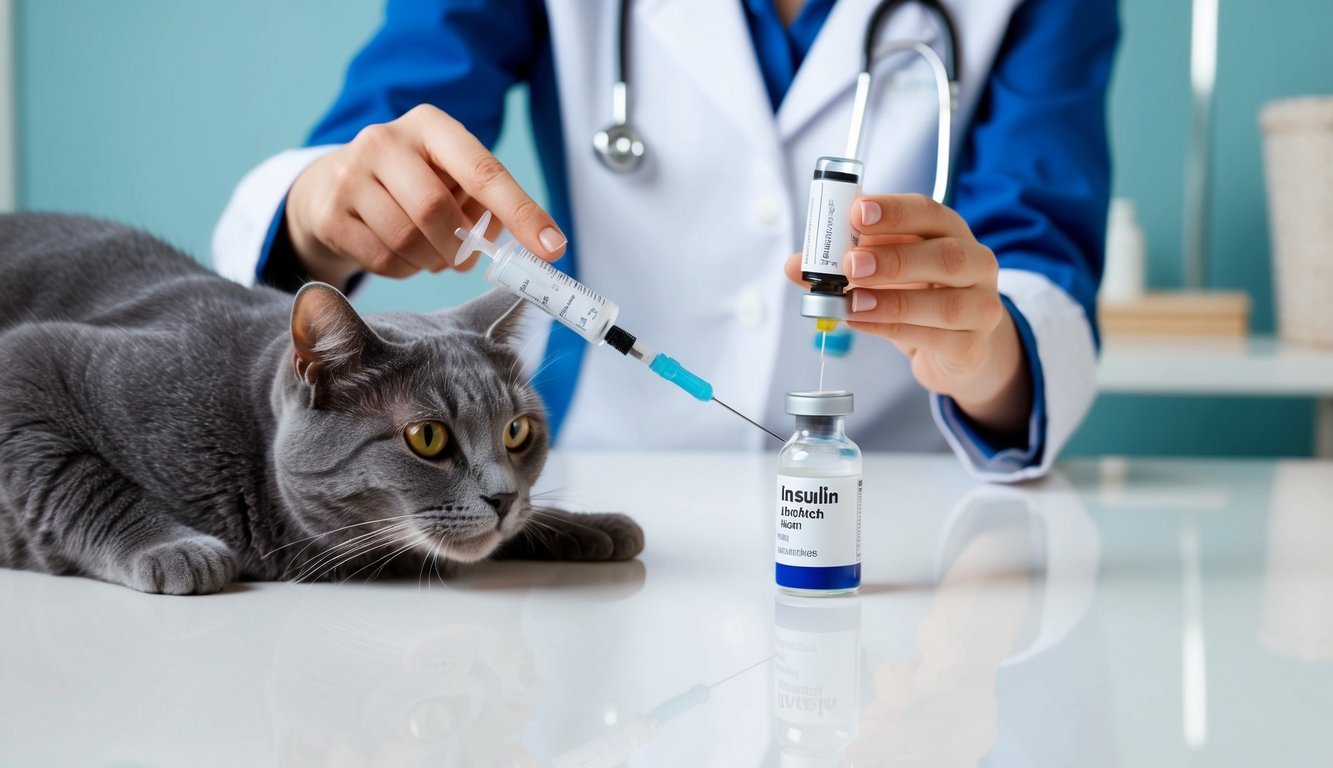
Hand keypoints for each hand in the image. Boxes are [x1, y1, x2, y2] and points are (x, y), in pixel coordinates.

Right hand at [286, 104, 565, 286]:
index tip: (552, 246)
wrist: (333, 185)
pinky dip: (405, 270)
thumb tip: (529, 241)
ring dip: (431, 262)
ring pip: (407, 240)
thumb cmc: (413, 183)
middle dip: (457, 246)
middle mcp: (383, 140)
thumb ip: (487, 202)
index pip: (483, 170)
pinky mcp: (329, 213)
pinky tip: (403, 255)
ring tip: (431, 253)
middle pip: (435, 210)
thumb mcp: (450, 176)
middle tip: (464, 258)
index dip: (521, 211)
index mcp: (429, 125)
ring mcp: (348, 174)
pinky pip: (382, 260)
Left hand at [784, 194, 1030, 437]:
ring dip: (891, 302)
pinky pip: (936, 339)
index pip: (930, 213)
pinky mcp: (970, 347)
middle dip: (894, 259)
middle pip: (945, 257)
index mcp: (952, 233)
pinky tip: (861, 323)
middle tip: (850, 264)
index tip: (857, 212)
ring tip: (850, 302)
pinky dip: (893, 330)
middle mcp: (976, 265)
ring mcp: (981, 308)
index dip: (894, 211)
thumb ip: (843, 264)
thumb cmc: (920, 296)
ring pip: (945, 304)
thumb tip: (795, 265)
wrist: (961, 347)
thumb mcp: (883, 272)